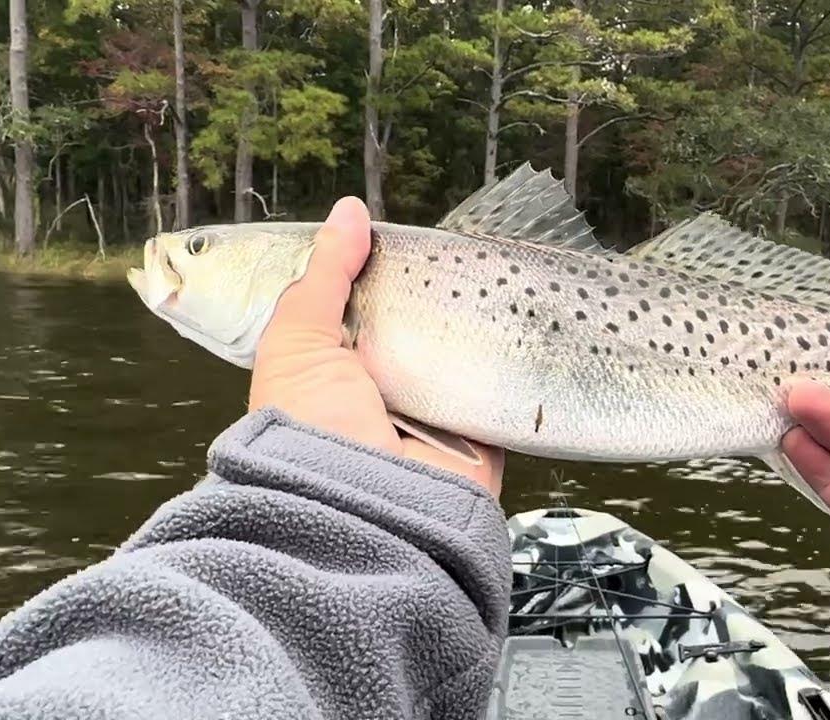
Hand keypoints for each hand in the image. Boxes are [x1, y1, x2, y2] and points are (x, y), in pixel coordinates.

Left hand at [248, 197, 502, 496]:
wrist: (360, 511)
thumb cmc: (312, 427)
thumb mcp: (298, 341)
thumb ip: (325, 276)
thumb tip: (350, 211)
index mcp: (340, 368)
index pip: (370, 308)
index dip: (388, 274)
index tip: (412, 238)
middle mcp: (388, 390)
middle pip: (424, 325)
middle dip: (442, 294)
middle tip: (468, 250)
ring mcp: (436, 413)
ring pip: (467, 351)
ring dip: (482, 322)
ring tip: (506, 272)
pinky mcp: (481, 433)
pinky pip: (504, 385)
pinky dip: (515, 359)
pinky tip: (531, 315)